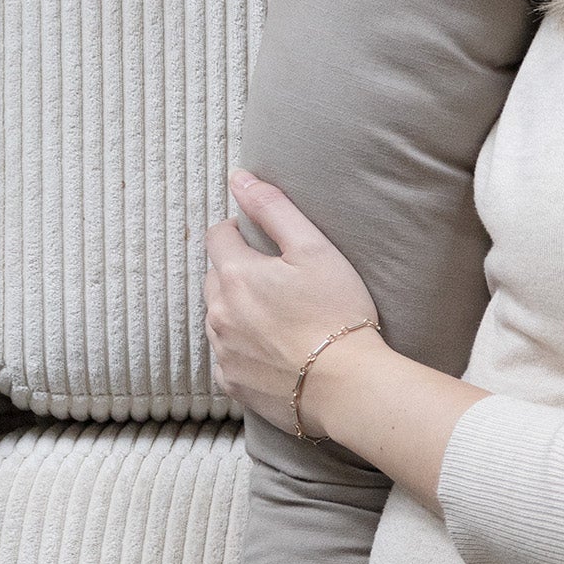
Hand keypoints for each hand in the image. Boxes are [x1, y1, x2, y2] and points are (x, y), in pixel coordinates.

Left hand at [203, 171, 381, 437]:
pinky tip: (273, 351)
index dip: (239, 232)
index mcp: (235, 274)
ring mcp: (222, 350)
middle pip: (216, 278)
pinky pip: (226, 357)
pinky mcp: (231, 383)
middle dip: (238, 273)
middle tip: (278, 282)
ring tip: (278, 318)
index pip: (218, 236)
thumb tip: (239, 178)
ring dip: (238, 311)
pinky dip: (243, 349)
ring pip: (219, 318)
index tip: (264, 242)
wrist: (347, 386)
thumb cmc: (337, 313)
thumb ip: (273, 208)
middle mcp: (218, 313)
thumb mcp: (314, 249)